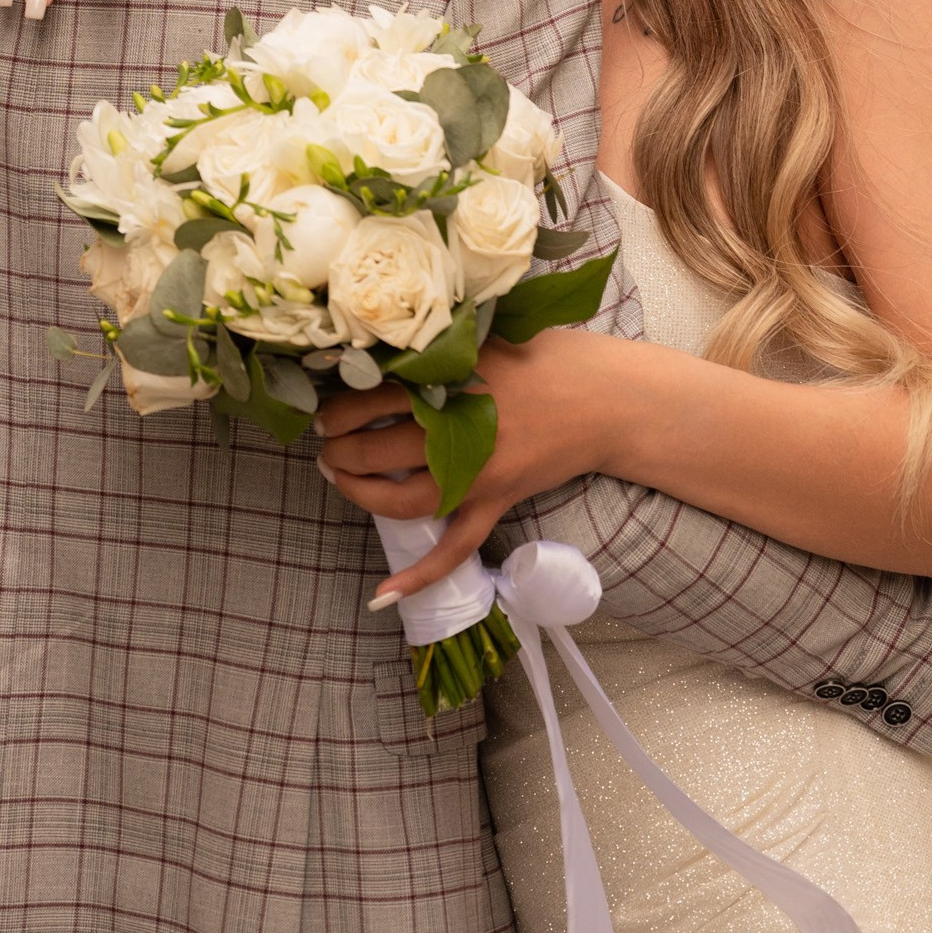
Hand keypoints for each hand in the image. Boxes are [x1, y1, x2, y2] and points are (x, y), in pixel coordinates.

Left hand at [314, 331, 602, 603]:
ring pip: (404, 499)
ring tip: (338, 477)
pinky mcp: (497, 502)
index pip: (374, 398)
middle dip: (339, 449)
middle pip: (379, 449)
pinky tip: (383, 594)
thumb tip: (376, 353)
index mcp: (453, 384)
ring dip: (360, 493)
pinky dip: (421, 574)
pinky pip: (456, 547)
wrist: (608, 400)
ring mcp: (480, 476)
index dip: (339, 407)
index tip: (325, 409)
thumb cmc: (548, 358)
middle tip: (324, 443)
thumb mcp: (487, 337)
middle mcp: (461, 433)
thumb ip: (437, 348)